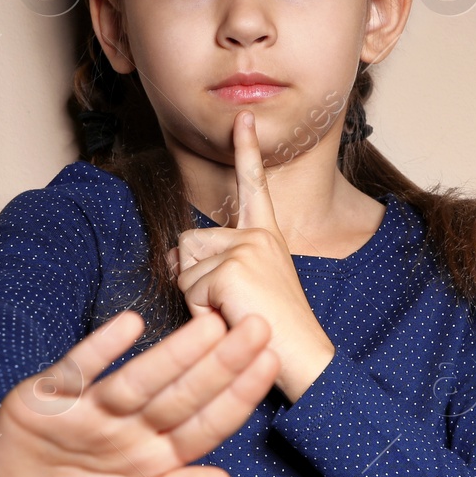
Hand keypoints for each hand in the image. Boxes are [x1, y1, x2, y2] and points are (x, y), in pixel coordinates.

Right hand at [0, 308, 278, 476]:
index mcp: (156, 460)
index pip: (206, 425)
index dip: (238, 396)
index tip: (269, 365)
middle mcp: (133, 428)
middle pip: (183, 393)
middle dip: (223, 363)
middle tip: (259, 325)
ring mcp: (95, 409)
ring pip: (142, 378)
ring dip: (175, 352)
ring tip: (210, 324)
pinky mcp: (53, 395)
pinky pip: (80, 368)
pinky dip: (102, 348)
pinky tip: (129, 326)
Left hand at [168, 109, 336, 401]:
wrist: (305, 359)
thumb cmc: (273, 333)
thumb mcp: (244, 290)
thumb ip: (213, 266)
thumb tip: (170, 258)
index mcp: (266, 237)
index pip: (253, 186)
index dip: (247, 149)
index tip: (243, 116)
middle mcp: (258, 235)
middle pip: (188, 242)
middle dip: (192, 279)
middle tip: (229, 307)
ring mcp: (246, 248)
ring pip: (183, 268)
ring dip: (196, 301)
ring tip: (233, 315)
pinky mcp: (233, 267)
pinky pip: (188, 289)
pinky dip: (200, 314)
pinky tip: (231, 320)